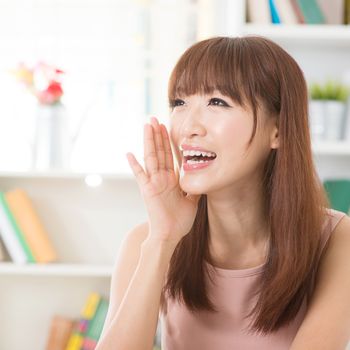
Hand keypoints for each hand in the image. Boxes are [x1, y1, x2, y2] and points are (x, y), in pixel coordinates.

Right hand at [126, 117, 199, 244]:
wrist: (170, 235)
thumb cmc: (179, 220)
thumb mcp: (192, 201)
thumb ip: (194, 188)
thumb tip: (203, 178)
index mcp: (171, 179)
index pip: (170, 156)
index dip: (168, 142)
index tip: (167, 127)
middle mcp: (161, 178)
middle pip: (159, 152)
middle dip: (158, 135)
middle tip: (155, 118)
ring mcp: (153, 183)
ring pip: (151, 157)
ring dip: (149, 142)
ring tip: (147, 126)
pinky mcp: (147, 190)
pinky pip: (140, 175)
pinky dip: (134, 165)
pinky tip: (129, 153)